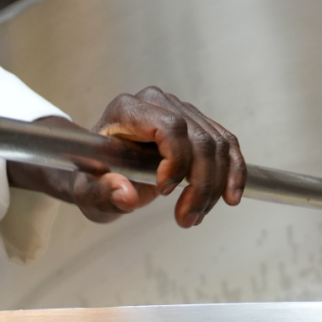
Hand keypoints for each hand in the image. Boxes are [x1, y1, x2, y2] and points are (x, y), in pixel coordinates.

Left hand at [8, 88, 245, 227]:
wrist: (101, 169)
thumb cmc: (93, 176)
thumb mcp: (88, 191)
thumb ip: (103, 192)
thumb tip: (125, 195)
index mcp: (127, 109)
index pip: (169, 125)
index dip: (177, 158)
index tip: (166, 191)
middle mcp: (156, 103)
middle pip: (198, 139)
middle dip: (200, 184)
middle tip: (186, 219)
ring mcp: (180, 110)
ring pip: (217, 145)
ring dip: (215, 186)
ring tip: (195, 216)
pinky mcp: (197, 125)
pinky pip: (227, 145)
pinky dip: (233, 172)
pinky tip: (230, 197)